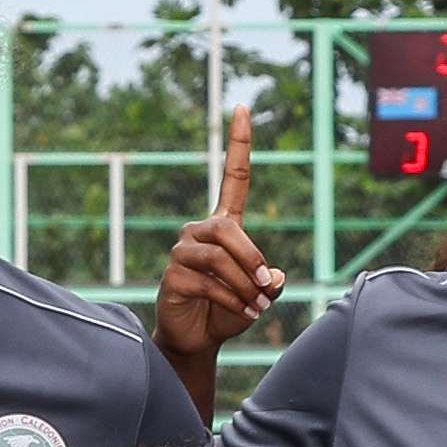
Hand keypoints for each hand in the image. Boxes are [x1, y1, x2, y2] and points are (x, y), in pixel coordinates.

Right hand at [148, 104, 289, 368]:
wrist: (198, 339)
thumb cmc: (229, 310)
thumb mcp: (259, 294)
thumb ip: (269, 283)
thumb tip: (273, 278)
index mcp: (223, 225)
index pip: (232, 177)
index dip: (238, 143)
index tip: (243, 108)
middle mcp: (199, 231)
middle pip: (229, 230)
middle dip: (252, 259)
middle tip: (264, 287)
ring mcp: (182, 251)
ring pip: (219, 257)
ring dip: (243, 285)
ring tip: (255, 307)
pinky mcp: (173, 275)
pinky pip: (208, 282)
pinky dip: (231, 299)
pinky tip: (242, 314)